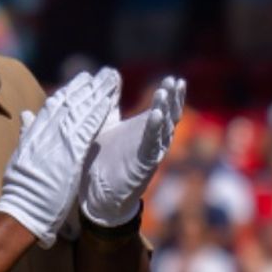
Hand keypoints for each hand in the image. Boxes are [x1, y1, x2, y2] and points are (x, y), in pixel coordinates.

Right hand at [0, 69, 120, 245]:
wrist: (22, 210)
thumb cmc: (22, 191)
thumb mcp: (21, 157)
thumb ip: (27, 134)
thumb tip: (25, 114)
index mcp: (33, 134)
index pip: (52, 107)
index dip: (68, 92)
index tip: (81, 80)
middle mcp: (44, 132)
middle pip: (67, 102)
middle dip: (84, 87)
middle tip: (99, 73)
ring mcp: (56, 141)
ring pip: (78, 110)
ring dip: (95, 93)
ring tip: (109, 80)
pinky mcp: (70, 153)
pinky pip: (87, 127)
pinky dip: (98, 112)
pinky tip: (109, 101)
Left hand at [81, 74, 185, 226]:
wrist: (96, 195)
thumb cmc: (101, 161)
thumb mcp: (105, 125)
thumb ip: (110, 103)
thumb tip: (111, 76)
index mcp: (144, 133)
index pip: (164, 111)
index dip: (170, 96)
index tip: (173, 79)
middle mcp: (152, 142)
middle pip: (170, 117)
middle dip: (173, 100)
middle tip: (174, 81)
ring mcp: (150, 154)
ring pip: (165, 129)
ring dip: (166, 110)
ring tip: (165, 92)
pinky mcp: (144, 165)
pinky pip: (153, 145)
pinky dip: (156, 129)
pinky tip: (156, 114)